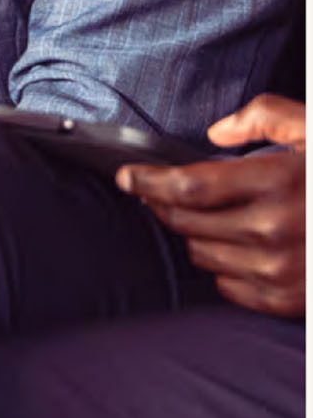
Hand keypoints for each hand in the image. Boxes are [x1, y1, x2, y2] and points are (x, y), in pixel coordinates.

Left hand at [116, 95, 304, 318]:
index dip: (148, 182)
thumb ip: (264, 116)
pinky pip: (227, 287)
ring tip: (213, 215)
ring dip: (195, 233)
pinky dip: (223, 266)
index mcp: (278, 181)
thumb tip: (216, 133)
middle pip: (187, 221)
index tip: (127, 177)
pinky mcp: (289, 300)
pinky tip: (239, 245)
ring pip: (202, 254)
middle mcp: (274, 230)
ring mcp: (281, 271)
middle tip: (160, 191)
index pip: (188, 186)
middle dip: (165, 204)